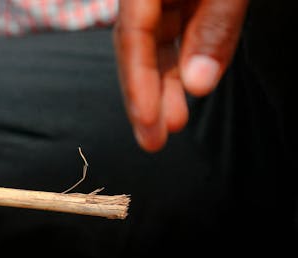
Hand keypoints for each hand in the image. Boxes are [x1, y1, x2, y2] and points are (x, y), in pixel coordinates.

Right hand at [113, 0, 248, 151]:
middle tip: (152, 141)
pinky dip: (186, 60)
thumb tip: (198, 85)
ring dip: (167, 85)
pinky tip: (191, 87)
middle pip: (138, 46)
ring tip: (173, 124)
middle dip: (146, 95)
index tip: (147, 121)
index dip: (136, 81)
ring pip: (160, 43)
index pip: (132, 36)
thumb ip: (213, 27)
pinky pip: (181, 30)